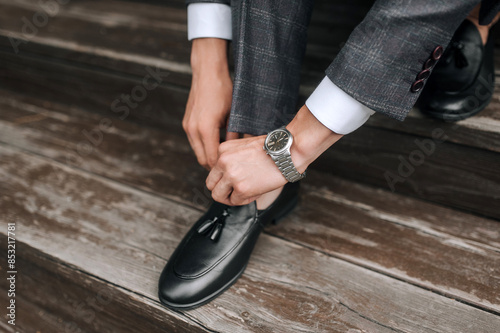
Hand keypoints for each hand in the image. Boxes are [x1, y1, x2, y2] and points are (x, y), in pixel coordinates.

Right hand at [183, 38, 235, 169]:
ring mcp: (187, 126)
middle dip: (214, 165)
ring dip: (208, 155)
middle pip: (202, 159)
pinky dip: (204, 146)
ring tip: (224, 157)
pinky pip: (194, 142)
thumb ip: (234, 135)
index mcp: (205, 129)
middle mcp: (193, 129)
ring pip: (197, 151)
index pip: (211, 159)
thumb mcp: (234, 114)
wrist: (207, 72)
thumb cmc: (223, 90)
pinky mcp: (186, 122)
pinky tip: (216, 143)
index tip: (232, 169)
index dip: (221, 167)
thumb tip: (239, 152)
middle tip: (229, 167)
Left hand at [206, 105, 343, 204]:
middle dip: (222, 191)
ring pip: (218, 196)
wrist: (288, 151)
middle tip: (234, 192)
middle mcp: (223, 162)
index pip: (213, 171)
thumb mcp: (244, 146)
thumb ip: (231, 158)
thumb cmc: (272, 149)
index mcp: (223, 150)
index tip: (232, 181)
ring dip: (230, 198)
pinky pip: (235, 201)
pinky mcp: (241, 188)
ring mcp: (231, 175)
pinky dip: (244, 200)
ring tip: (243, 194)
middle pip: (211, 184)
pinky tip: (255, 192)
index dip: (223, 179)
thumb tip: (226, 176)